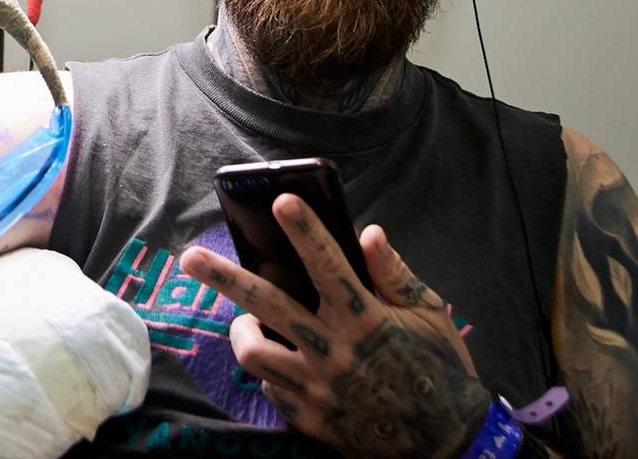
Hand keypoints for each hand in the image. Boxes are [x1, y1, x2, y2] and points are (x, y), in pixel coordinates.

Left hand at [181, 196, 489, 458]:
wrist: (448, 443)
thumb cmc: (441, 369)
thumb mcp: (429, 315)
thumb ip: (393, 273)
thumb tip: (368, 232)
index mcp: (365, 320)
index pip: (328, 265)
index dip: (305, 230)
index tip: (282, 201)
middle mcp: (334, 352)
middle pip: (266, 305)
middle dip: (223, 278)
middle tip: (189, 258)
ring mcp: (317, 388)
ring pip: (253, 353)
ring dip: (241, 330)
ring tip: (244, 320)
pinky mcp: (311, 418)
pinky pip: (271, 388)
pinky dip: (271, 371)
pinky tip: (282, 361)